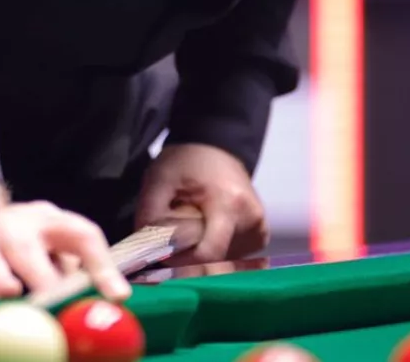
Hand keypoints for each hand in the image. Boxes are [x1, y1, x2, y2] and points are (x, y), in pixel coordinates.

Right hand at [0, 170, 130, 301]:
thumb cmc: (16, 245)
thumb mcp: (48, 247)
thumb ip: (72, 273)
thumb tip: (106, 308)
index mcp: (48, 222)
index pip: (81, 234)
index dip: (101, 265)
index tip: (117, 297)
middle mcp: (13, 225)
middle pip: (30, 246)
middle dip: (44, 276)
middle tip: (56, 303)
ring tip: (8, 293)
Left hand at [135, 143, 267, 265]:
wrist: (215, 147)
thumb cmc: (186, 162)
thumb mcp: (159, 180)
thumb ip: (150, 216)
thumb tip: (148, 253)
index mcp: (230, 204)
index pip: (208, 254)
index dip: (181, 260)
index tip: (164, 252)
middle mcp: (253, 220)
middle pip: (216, 262)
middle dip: (191, 259)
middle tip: (176, 238)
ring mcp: (260, 229)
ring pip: (224, 263)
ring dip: (203, 256)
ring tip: (193, 229)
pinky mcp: (261, 235)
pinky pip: (234, 258)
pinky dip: (216, 252)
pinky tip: (207, 233)